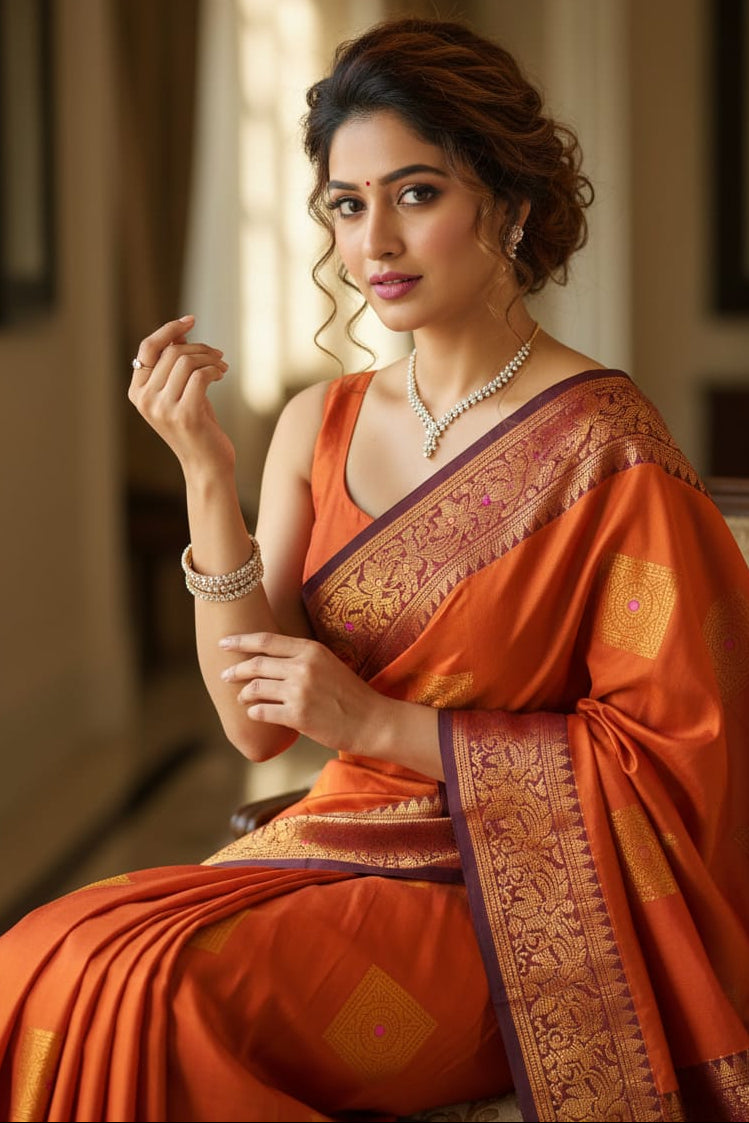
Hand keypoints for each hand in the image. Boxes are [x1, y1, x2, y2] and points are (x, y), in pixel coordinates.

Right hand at [128, 315, 235, 473]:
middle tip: (218, 355)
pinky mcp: (185, 415)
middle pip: (172, 353)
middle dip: (199, 347)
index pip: (148, 348)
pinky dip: (214, 370)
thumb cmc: (197, 427)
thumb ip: (174, 365)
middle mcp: (145, 401)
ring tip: (222, 366)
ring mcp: (163, 409)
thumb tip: (181, 330)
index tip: (191, 320)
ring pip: (186, 361)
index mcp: (138, 393)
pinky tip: (222, 374)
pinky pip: (201, 375)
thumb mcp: (181, 392)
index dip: (169, 329)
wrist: (207, 465)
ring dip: (210, 358)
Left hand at [218, 632, 389, 755]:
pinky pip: (262, 712)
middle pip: (256, 664)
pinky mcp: (298, 716)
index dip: (240, 640)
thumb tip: (267, 658)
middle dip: (235, 670)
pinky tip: (256, 714)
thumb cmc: (349, 694)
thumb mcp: (327, 664)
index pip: (266, 641)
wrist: (372, 721)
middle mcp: (303, 667)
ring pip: (255, 689)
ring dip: (243, 694)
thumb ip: (300, 658)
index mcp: (311, 650)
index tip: (223, 643)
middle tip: (224, 675)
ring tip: (242, 698)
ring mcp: (300, 691)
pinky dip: (254, 713)